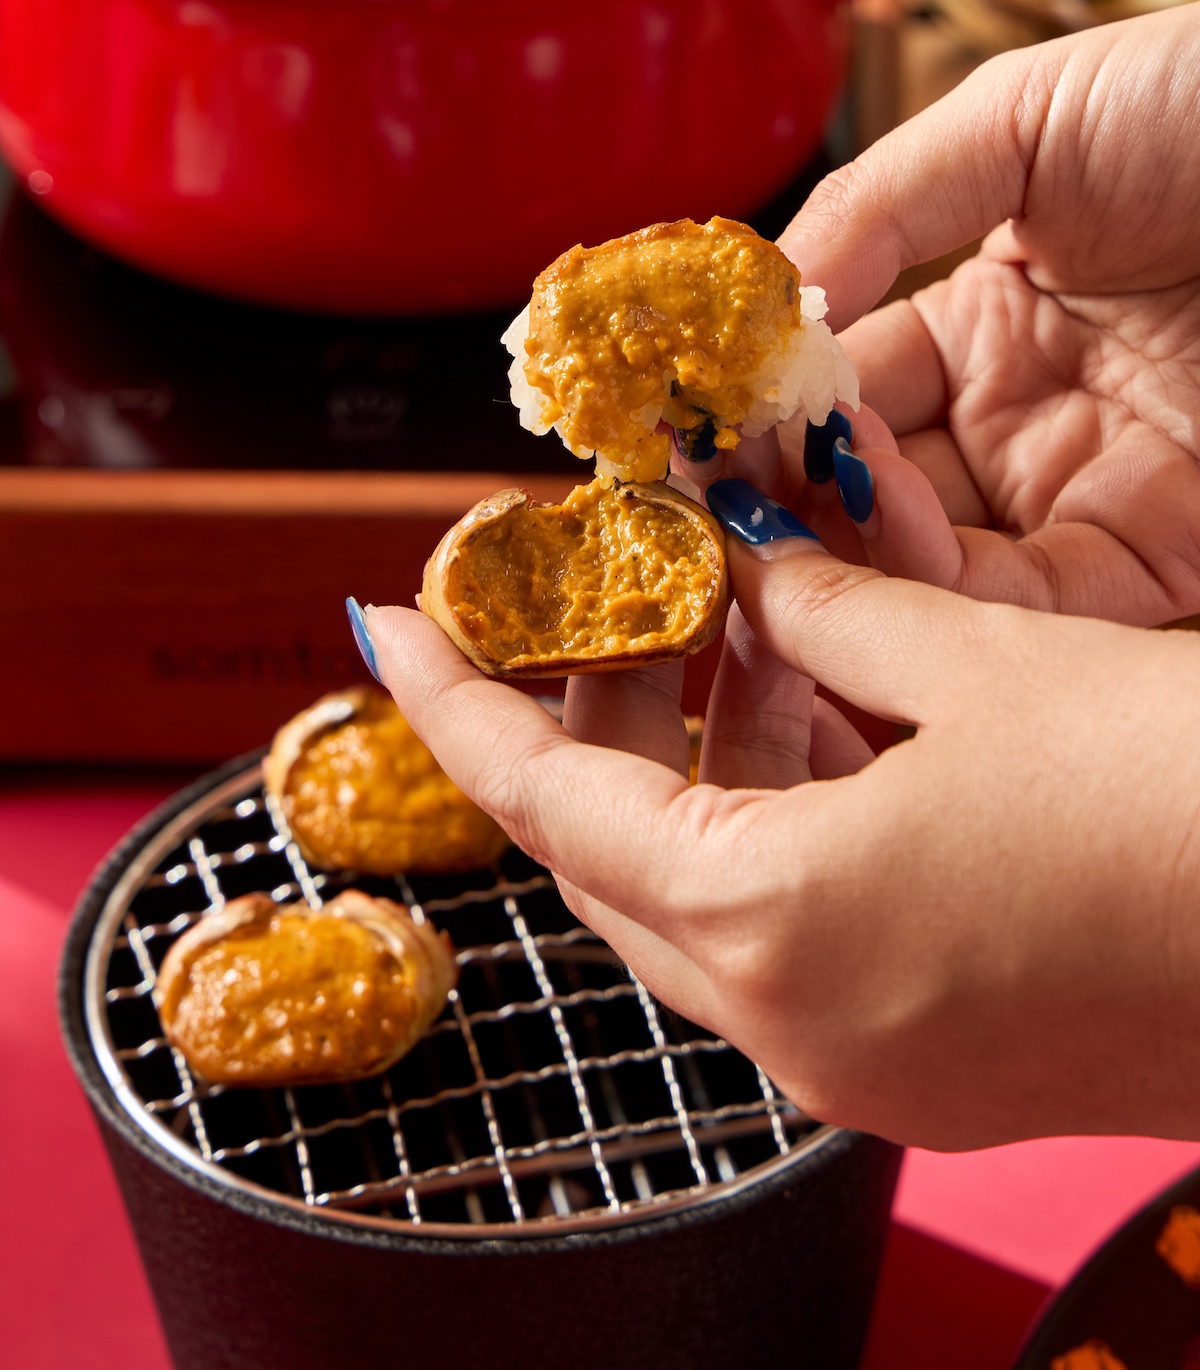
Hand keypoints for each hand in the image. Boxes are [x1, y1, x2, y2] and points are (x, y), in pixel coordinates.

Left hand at [362, 542, 1199, 1150]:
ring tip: (714, 633)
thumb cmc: (1184, 805)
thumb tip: (752, 576)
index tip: (391, 628)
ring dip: (690, 768)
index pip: (547, 803)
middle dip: (591, 718)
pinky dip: (768, 829)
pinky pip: (787, 936)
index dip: (456, 702)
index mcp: (773, 925)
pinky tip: (805, 719)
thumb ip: (832, 613)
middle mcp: (794, 1024)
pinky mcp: (926, 1064)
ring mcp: (860, 1061)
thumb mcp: (981, 668)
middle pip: (615, 855)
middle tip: (597, 603)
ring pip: (702, 897)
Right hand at [681, 3, 1199, 625]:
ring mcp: (1082, 496)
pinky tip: (888, 536)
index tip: (694, 433)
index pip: (844, 395)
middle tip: (717, 506)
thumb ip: (878, 205)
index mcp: (982, 323)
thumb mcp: (1020, 120)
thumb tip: (754, 299)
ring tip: (795, 516)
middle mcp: (1020, 425)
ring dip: (853, 551)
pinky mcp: (1153, 562)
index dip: (768, 417)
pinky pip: (1028, 601)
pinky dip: (947, 588)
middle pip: (873, 496)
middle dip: (792, 505)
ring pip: (934, 567)